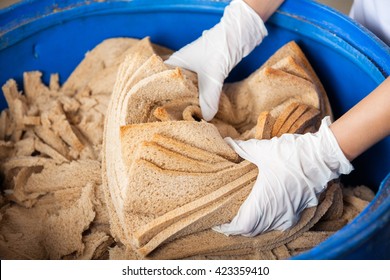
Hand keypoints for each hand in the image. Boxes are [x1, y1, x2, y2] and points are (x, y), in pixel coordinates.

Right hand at [165, 0, 274, 120]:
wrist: (237, 36)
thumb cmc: (218, 49)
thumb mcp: (213, 77)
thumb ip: (209, 98)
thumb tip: (206, 118)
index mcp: (174, 64)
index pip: (160, 83)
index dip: (160, 98)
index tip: (162, 112)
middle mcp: (179, 68)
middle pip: (172, 89)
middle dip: (174, 103)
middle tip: (175, 119)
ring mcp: (191, 71)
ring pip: (185, 90)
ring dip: (187, 102)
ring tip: (186, 117)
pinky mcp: (202, 74)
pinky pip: (196, 89)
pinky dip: (197, 98)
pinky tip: (199, 109)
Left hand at [213, 117, 352, 235]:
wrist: (322, 157)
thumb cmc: (290, 154)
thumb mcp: (261, 149)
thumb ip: (241, 148)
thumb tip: (226, 143)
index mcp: (264, 202)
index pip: (242, 226)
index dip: (228, 227)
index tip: (218, 223)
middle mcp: (276, 214)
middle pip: (251, 230)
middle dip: (237, 226)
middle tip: (226, 218)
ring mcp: (289, 215)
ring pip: (265, 228)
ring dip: (252, 225)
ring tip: (241, 215)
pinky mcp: (299, 212)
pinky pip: (278, 223)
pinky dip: (266, 222)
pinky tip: (261, 211)